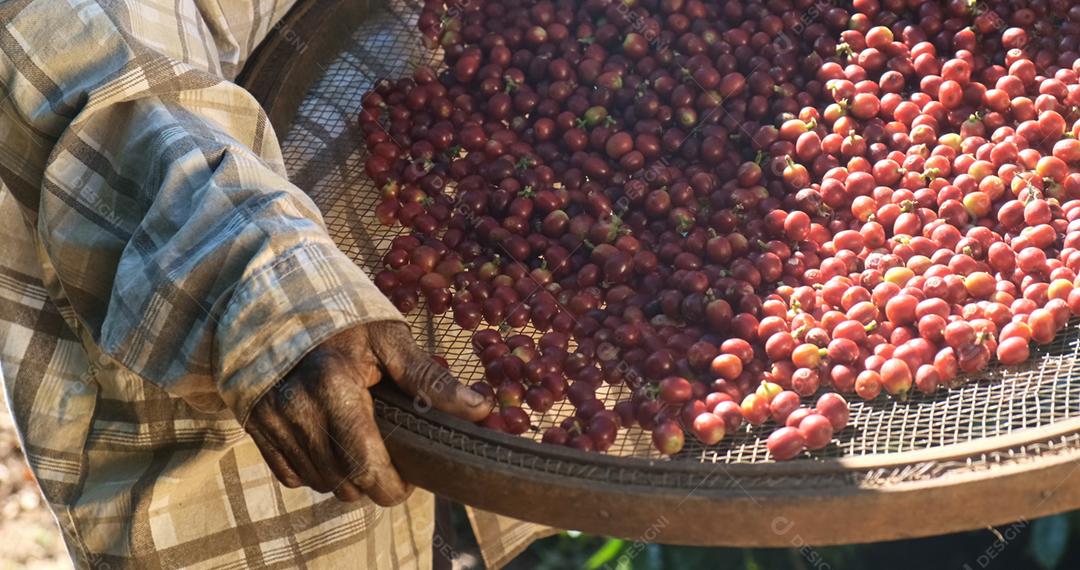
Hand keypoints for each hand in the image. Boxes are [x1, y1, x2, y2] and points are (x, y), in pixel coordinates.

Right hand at [244, 321, 492, 504]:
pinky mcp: (256, 426)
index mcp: (335, 386)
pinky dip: (316, 471)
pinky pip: (291, 475)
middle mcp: (298, 409)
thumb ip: (430, 379)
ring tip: (365, 447)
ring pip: (319, 483)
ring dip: (346, 478)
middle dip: (375, 483)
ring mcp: (271, 420)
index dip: (394, 487)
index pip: (366, 467)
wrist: (276, 296)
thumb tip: (480, 410)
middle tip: (394, 460)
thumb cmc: (343, 315)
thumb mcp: (390, 338)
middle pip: (344, 483)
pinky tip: (333, 444)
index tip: (412, 477)